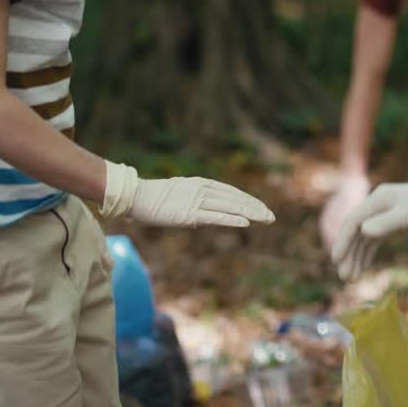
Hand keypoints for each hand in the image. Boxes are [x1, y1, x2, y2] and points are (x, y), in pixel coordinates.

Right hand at [100, 161, 275, 227]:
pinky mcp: (189, 213)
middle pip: (236, 199)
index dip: (250, 200)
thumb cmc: (156, 198)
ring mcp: (197, 201)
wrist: (136, 197)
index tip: (262, 208)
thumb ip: (198, 200)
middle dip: (256, 208)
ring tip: (266, 219)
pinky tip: (246, 223)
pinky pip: (215, 216)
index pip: (233, 192)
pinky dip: (232, 219)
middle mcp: (203, 190)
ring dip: (250, 213)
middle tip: (271, 217)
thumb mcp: (182, 194)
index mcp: (202, 183)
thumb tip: (207, 213)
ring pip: (230, 207)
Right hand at [332, 174, 407, 279]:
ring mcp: (387, 215)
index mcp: (379, 199)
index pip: (354, 221)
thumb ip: (387, 223)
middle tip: (344, 278)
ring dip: (357, 257)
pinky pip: (375, 240)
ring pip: (365, 238)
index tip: (336, 261)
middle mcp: (379, 205)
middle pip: (356, 231)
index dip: (343, 241)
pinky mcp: (396, 224)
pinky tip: (363, 268)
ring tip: (351, 279)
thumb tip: (363, 232)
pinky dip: (368, 254)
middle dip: (348, 254)